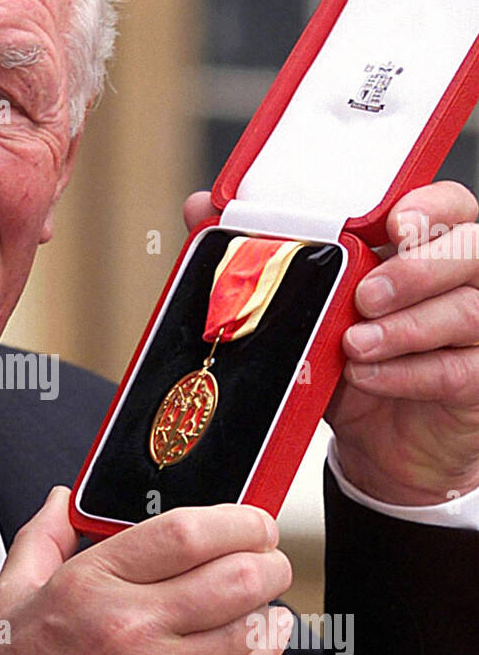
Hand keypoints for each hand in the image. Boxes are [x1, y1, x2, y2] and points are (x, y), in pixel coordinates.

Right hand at [0, 488, 292, 654]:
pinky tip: (251, 641)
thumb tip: (65, 500)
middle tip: (266, 558)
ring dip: (264, 607)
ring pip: (250, 626)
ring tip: (254, 601)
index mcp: (92, 584)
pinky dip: (260, 653)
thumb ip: (44, 537)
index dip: (237, 519)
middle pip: (238, 575)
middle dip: (268, 559)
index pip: (187, 533)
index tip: (249, 520)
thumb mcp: (10, 596)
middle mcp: (133, 626)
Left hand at [184, 182, 478, 505]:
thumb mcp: (306, 308)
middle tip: (363, 296)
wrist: (378, 447)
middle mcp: (463, 281)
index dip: (428, 208)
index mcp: (426, 247)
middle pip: (470, 249)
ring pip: (466, 310)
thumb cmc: (349, 364)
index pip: (448, 206)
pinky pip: (457, 369)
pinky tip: (367, 378)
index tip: (393, 224)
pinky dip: (406, 374)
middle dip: (415, 269)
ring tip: (353, 346)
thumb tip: (203, 207)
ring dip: (403, 328)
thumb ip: (264, 254)